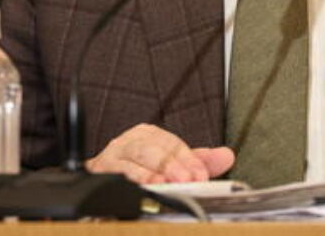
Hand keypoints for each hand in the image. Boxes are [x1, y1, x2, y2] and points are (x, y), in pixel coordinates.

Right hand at [86, 122, 234, 183]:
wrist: (99, 182)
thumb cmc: (137, 171)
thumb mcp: (170, 164)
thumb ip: (197, 161)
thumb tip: (227, 156)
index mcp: (148, 135)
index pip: (172, 143)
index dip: (189, 160)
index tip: (202, 175)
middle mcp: (130, 142)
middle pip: (151, 148)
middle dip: (171, 164)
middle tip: (187, 180)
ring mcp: (112, 156)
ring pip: (131, 159)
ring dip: (149, 173)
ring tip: (164, 184)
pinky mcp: (97, 172)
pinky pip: (111, 175)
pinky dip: (127, 181)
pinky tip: (139, 189)